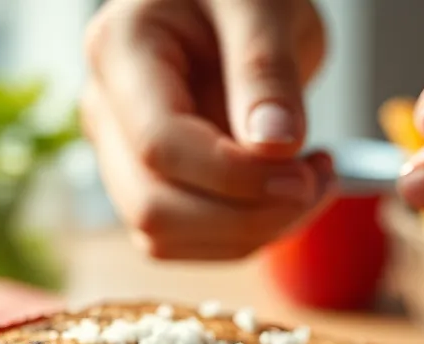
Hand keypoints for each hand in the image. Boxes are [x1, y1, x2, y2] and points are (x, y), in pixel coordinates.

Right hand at [82, 0, 333, 259]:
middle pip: (154, 208)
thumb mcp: (265, 4)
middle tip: (317, 180)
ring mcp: (121, 153)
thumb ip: (266, 70)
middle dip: (247, 217)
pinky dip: (245, 233)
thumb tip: (274, 147)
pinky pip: (188, 239)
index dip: (236, 177)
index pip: (161, 146)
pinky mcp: (151, 183)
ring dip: (250, 232)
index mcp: (120, 51)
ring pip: (166, 238)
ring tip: (311, 180)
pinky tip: (287, 190)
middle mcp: (106, 110)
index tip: (305, 174)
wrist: (234, 3)